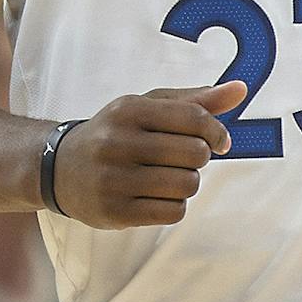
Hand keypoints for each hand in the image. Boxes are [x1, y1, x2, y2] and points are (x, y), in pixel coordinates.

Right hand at [52, 80, 246, 228]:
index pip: (194, 118)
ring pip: (187, 185)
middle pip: (195, 154)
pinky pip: (173, 212)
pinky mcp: (114, 212)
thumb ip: (196, 100)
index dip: (217, 131)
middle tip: (184, 157)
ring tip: (168, 176)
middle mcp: (118, 142)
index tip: (218, 140)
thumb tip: (242, 89)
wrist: (59, 168)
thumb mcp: (148, 107)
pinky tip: (157, 195)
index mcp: (129, 109)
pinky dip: (175, 204)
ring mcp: (114, 179)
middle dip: (200, 157)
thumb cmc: (116, 132)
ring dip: (188, 182)